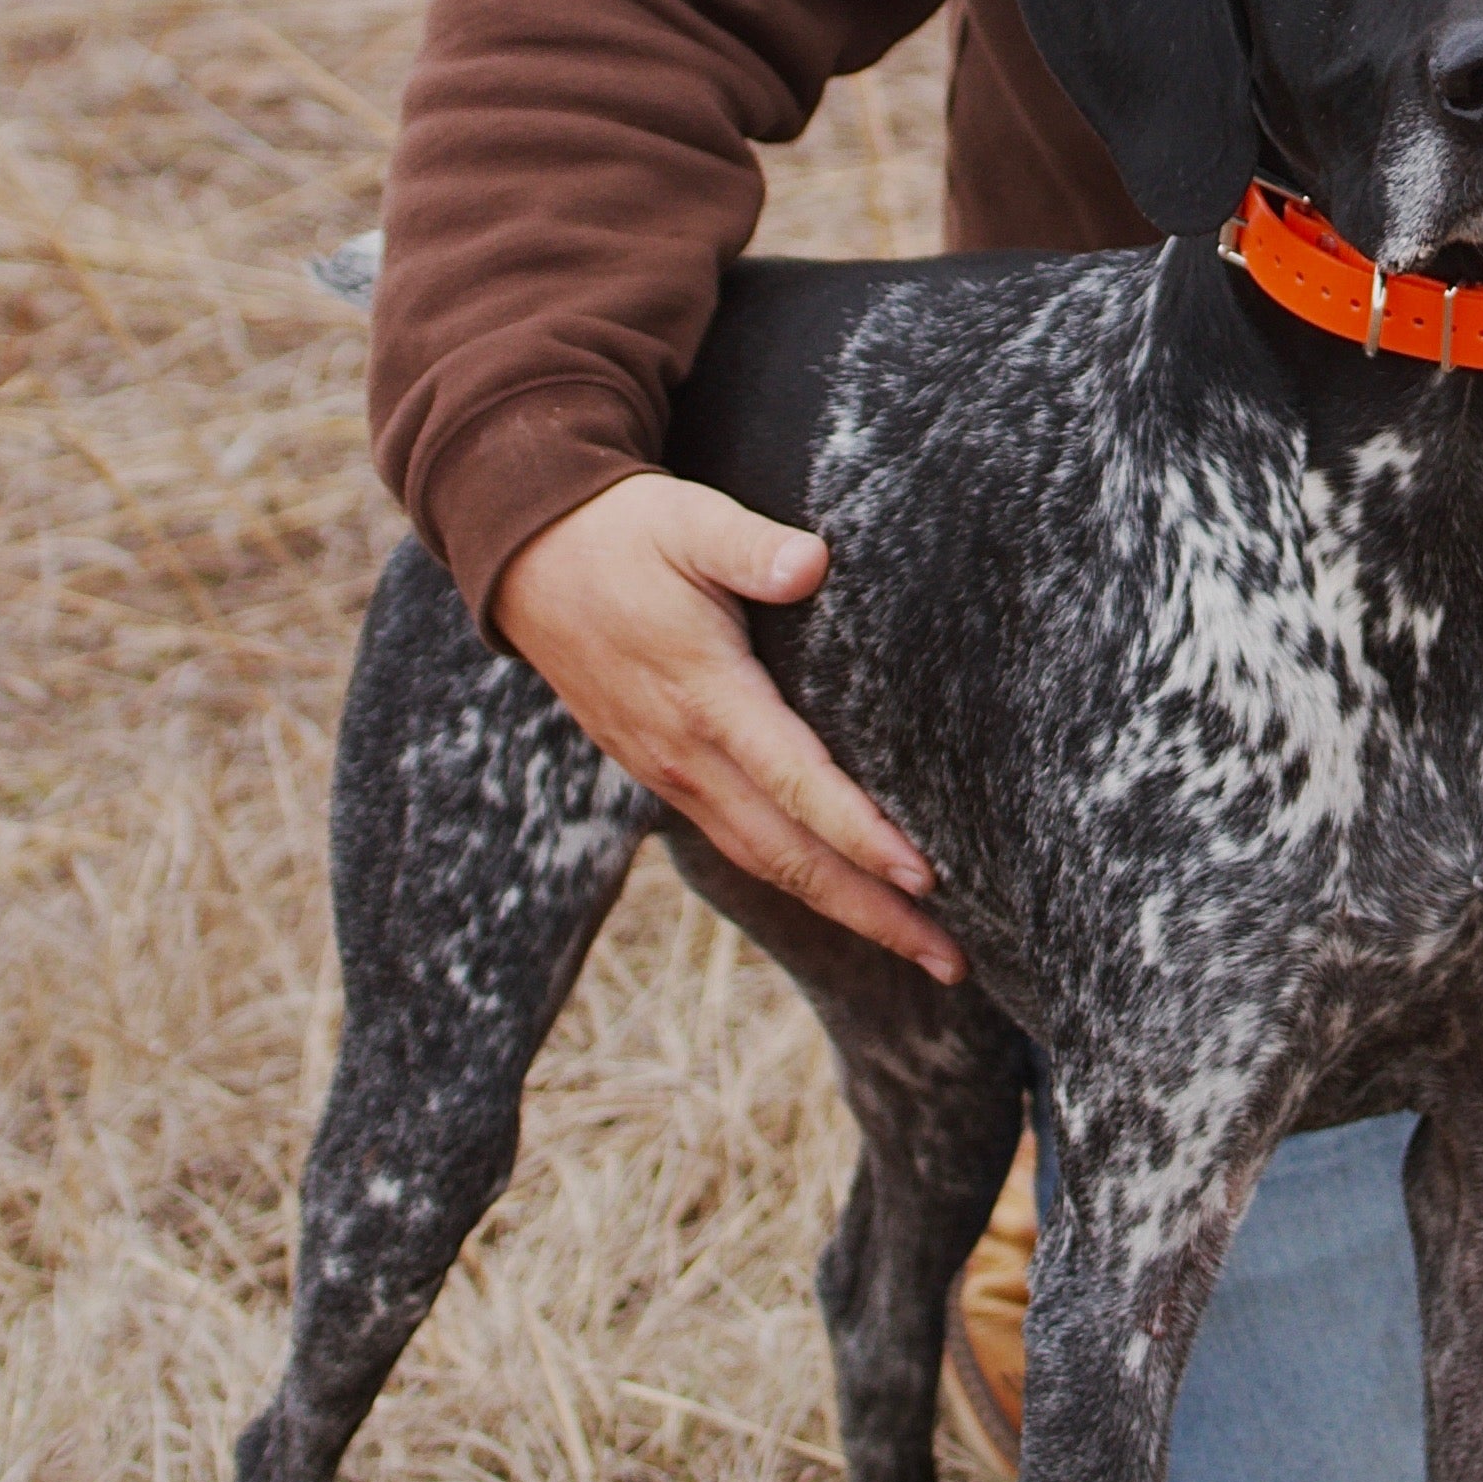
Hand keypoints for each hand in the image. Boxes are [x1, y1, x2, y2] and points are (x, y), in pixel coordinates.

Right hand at [490, 473, 962, 983]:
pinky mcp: (662, 773)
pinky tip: (842, 894)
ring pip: (765, 862)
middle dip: (873, 913)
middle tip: (953, 961)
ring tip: (918, 948)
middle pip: (790, 856)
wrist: (529, 558)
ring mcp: (670, 772)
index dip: (860, 836)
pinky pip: (738, 844)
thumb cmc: (624, 532)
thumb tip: (812, 564)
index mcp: (705, 695)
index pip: (796, 784)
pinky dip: (797, 880)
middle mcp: (687, 754)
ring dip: (843, 909)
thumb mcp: (687, 520)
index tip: (924, 877)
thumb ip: (750, 547)